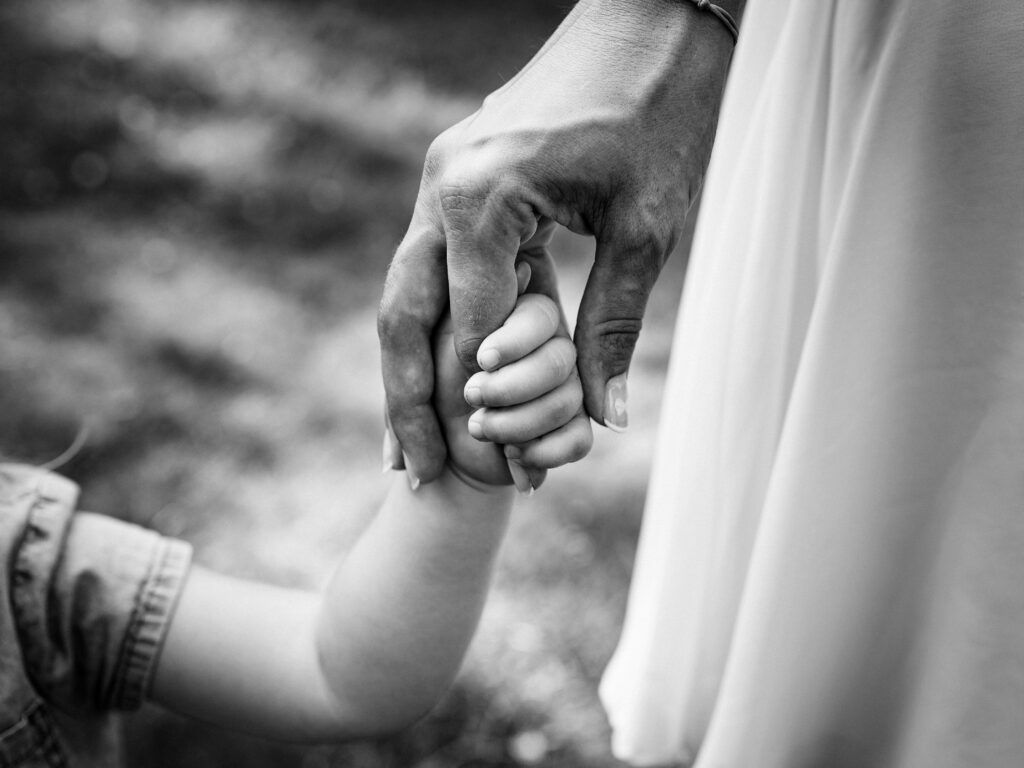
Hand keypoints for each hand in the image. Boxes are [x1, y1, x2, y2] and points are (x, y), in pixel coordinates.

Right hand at [379, 0, 735, 481]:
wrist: (649, 15)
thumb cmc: (659, 110)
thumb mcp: (646, 227)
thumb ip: (613, 324)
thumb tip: (604, 416)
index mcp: (483, 199)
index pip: (468, 332)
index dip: (480, 410)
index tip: (495, 471)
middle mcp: (442, 188)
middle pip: (403, 317)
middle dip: (407, 403)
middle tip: (413, 476)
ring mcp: (439, 177)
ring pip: (403, 291)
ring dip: (406, 368)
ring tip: (406, 444)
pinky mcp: (453, 174)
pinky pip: (428, 262)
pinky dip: (429, 321)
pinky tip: (432, 366)